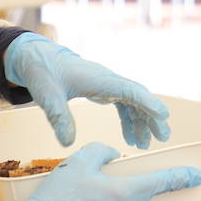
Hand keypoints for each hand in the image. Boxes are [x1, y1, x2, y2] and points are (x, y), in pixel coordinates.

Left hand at [4, 34, 169, 147]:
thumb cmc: (42, 71)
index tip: (163, 116)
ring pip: (133, 102)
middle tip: (163, 137)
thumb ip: (58, 117)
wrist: (36, 56)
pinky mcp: (102, 89)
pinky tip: (130, 138)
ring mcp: (107, 84)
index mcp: (99, 79)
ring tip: (145, 145)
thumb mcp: (46, 94)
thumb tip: (67, 143)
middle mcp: (108, 80)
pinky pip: (123, 105)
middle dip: (152, 116)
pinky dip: (130, 121)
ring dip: (142, 122)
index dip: (148, 103)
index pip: (130, 90)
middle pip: (138, 97)